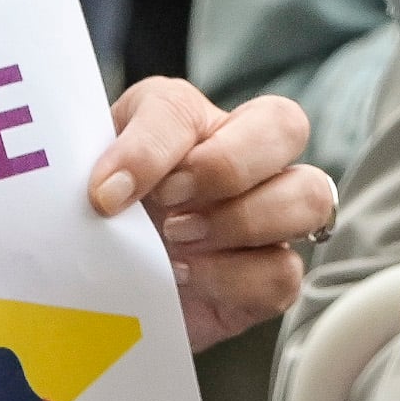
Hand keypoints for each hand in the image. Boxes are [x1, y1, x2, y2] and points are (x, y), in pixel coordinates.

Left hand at [86, 78, 330, 350]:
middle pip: (287, 125)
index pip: (185, 108)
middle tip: (169, 202)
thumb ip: (100, 167)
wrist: (103, 291)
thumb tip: (109, 192)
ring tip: (180, 242)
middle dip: (227, 164)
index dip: (150, 148)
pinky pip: (284, 273)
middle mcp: (245, 162)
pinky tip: (187, 279)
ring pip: (310, 196)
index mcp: (193, 124)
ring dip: (242, 219)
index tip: (106, 191)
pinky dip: (234, 278)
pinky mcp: (269, 281)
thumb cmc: (103, 221)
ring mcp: (268, 220)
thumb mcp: (89, 177)